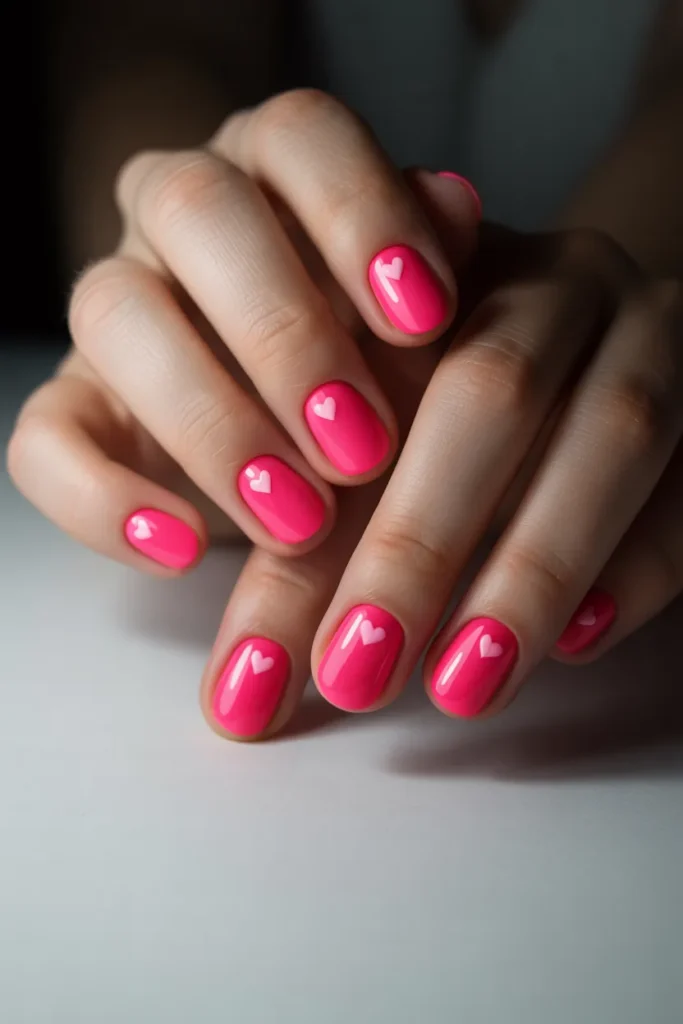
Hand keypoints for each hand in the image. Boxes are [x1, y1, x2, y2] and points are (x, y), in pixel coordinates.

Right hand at [8, 90, 477, 568]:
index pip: (301, 134)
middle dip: (286, 334)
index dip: (361, 214)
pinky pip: (45, 438)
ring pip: (115, 315)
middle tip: (363, 448)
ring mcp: (116, 306)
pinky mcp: (74, 408)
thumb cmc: (377, 360)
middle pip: (198, 211)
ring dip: (212, 424)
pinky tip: (182, 547)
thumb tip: (455, 207)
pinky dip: (104, 500)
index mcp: (275, 169)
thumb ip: (433, 270)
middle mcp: (181, 214)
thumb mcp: (419, 324)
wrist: (301, 431)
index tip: (425, 318)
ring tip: (299, 520)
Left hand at [202, 224, 682, 738]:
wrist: (598, 331)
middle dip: (417, 544)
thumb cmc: (447, 398)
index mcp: (438, 267)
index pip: (358, 389)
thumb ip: (305, 545)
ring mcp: (651, 330)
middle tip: (354, 674)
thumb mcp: (365, 447)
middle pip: (490, 393)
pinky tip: (578, 642)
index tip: (248, 669)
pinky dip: (641, 566)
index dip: (304, 526)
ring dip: (534, 569)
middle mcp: (554, 281)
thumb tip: (245, 691)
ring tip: (461, 687)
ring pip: (613, 433)